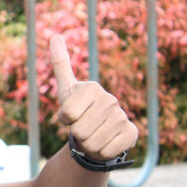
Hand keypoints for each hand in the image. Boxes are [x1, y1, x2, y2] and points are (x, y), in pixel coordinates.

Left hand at [49, 35, 138, 160]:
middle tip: (83, 127)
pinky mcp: (132, 133)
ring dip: (88, 143)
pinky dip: (101, 151)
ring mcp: (122, 116)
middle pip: (79, 130)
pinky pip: (106, 150)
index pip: (68, 114)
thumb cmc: (78, 112)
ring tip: (92, 134)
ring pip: (92, 142)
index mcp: (93, 88)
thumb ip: (61, 65)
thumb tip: (55, 35)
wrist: (96, 133)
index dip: (65, 119)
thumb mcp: (66, 90)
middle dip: (76, 134)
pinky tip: (105, 142)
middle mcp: (111, 100)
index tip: (70, 115)